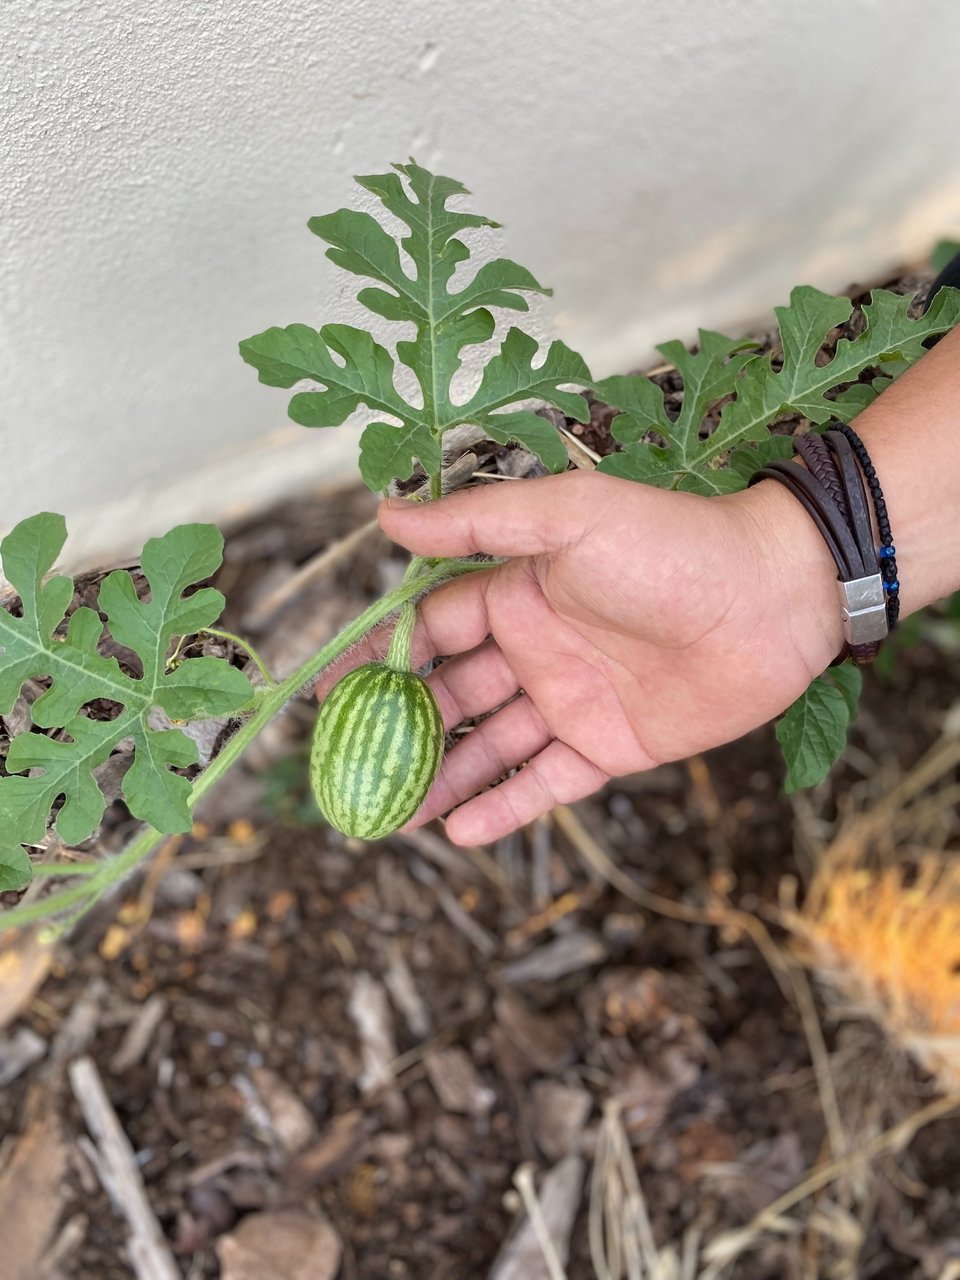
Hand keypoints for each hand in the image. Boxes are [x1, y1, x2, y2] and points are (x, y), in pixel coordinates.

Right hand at [331, 470, 844, 844]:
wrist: (775, 598)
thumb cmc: (672, 544)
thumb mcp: (569, 516)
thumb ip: (479, 522)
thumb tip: (384, 517)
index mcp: (517, 592)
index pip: (429, 628)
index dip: (378, 658)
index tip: (326, 691)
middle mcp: (535, 648)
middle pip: (450, 696)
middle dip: (399, 730)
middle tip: (347, 769)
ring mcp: (570, 701)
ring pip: (488, 747)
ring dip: (440, 777)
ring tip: (389, 814)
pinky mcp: (609, 746)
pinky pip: (545, 782)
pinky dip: (503, 805)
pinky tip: (458, 830)